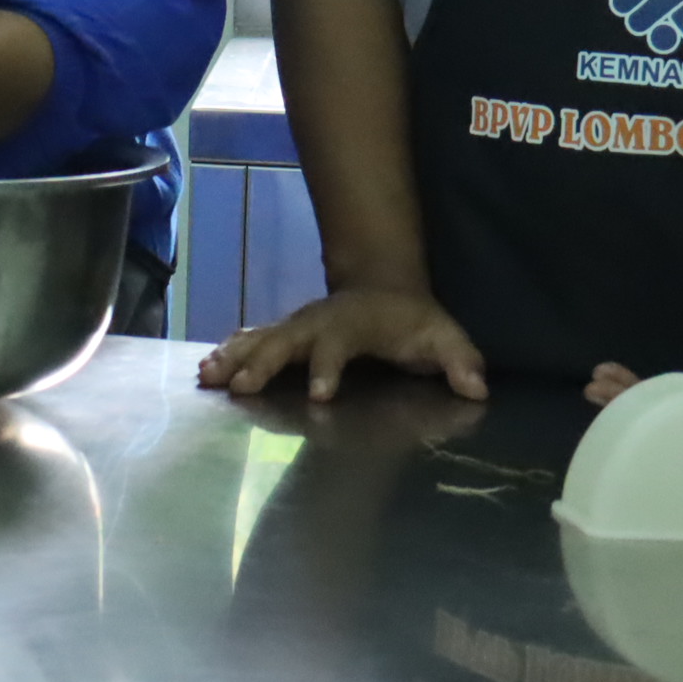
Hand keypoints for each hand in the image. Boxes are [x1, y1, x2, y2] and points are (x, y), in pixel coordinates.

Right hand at [201, 286, 486, 401]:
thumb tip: (477, 387)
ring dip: (233, 358)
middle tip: (240, 387)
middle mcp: (316, 324)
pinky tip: (205, 371)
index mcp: (352, 326)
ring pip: (259, 340)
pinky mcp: (283, 334)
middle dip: (261, 364)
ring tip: (207, 377)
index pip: (336, 346)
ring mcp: (296, 327)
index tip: (320, 396)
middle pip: (283, 341)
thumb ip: (460, 360)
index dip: (328, 368)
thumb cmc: (412, 319)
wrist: (382, 285)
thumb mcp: (444, 335)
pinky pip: (250, 342)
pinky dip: (227, 354)